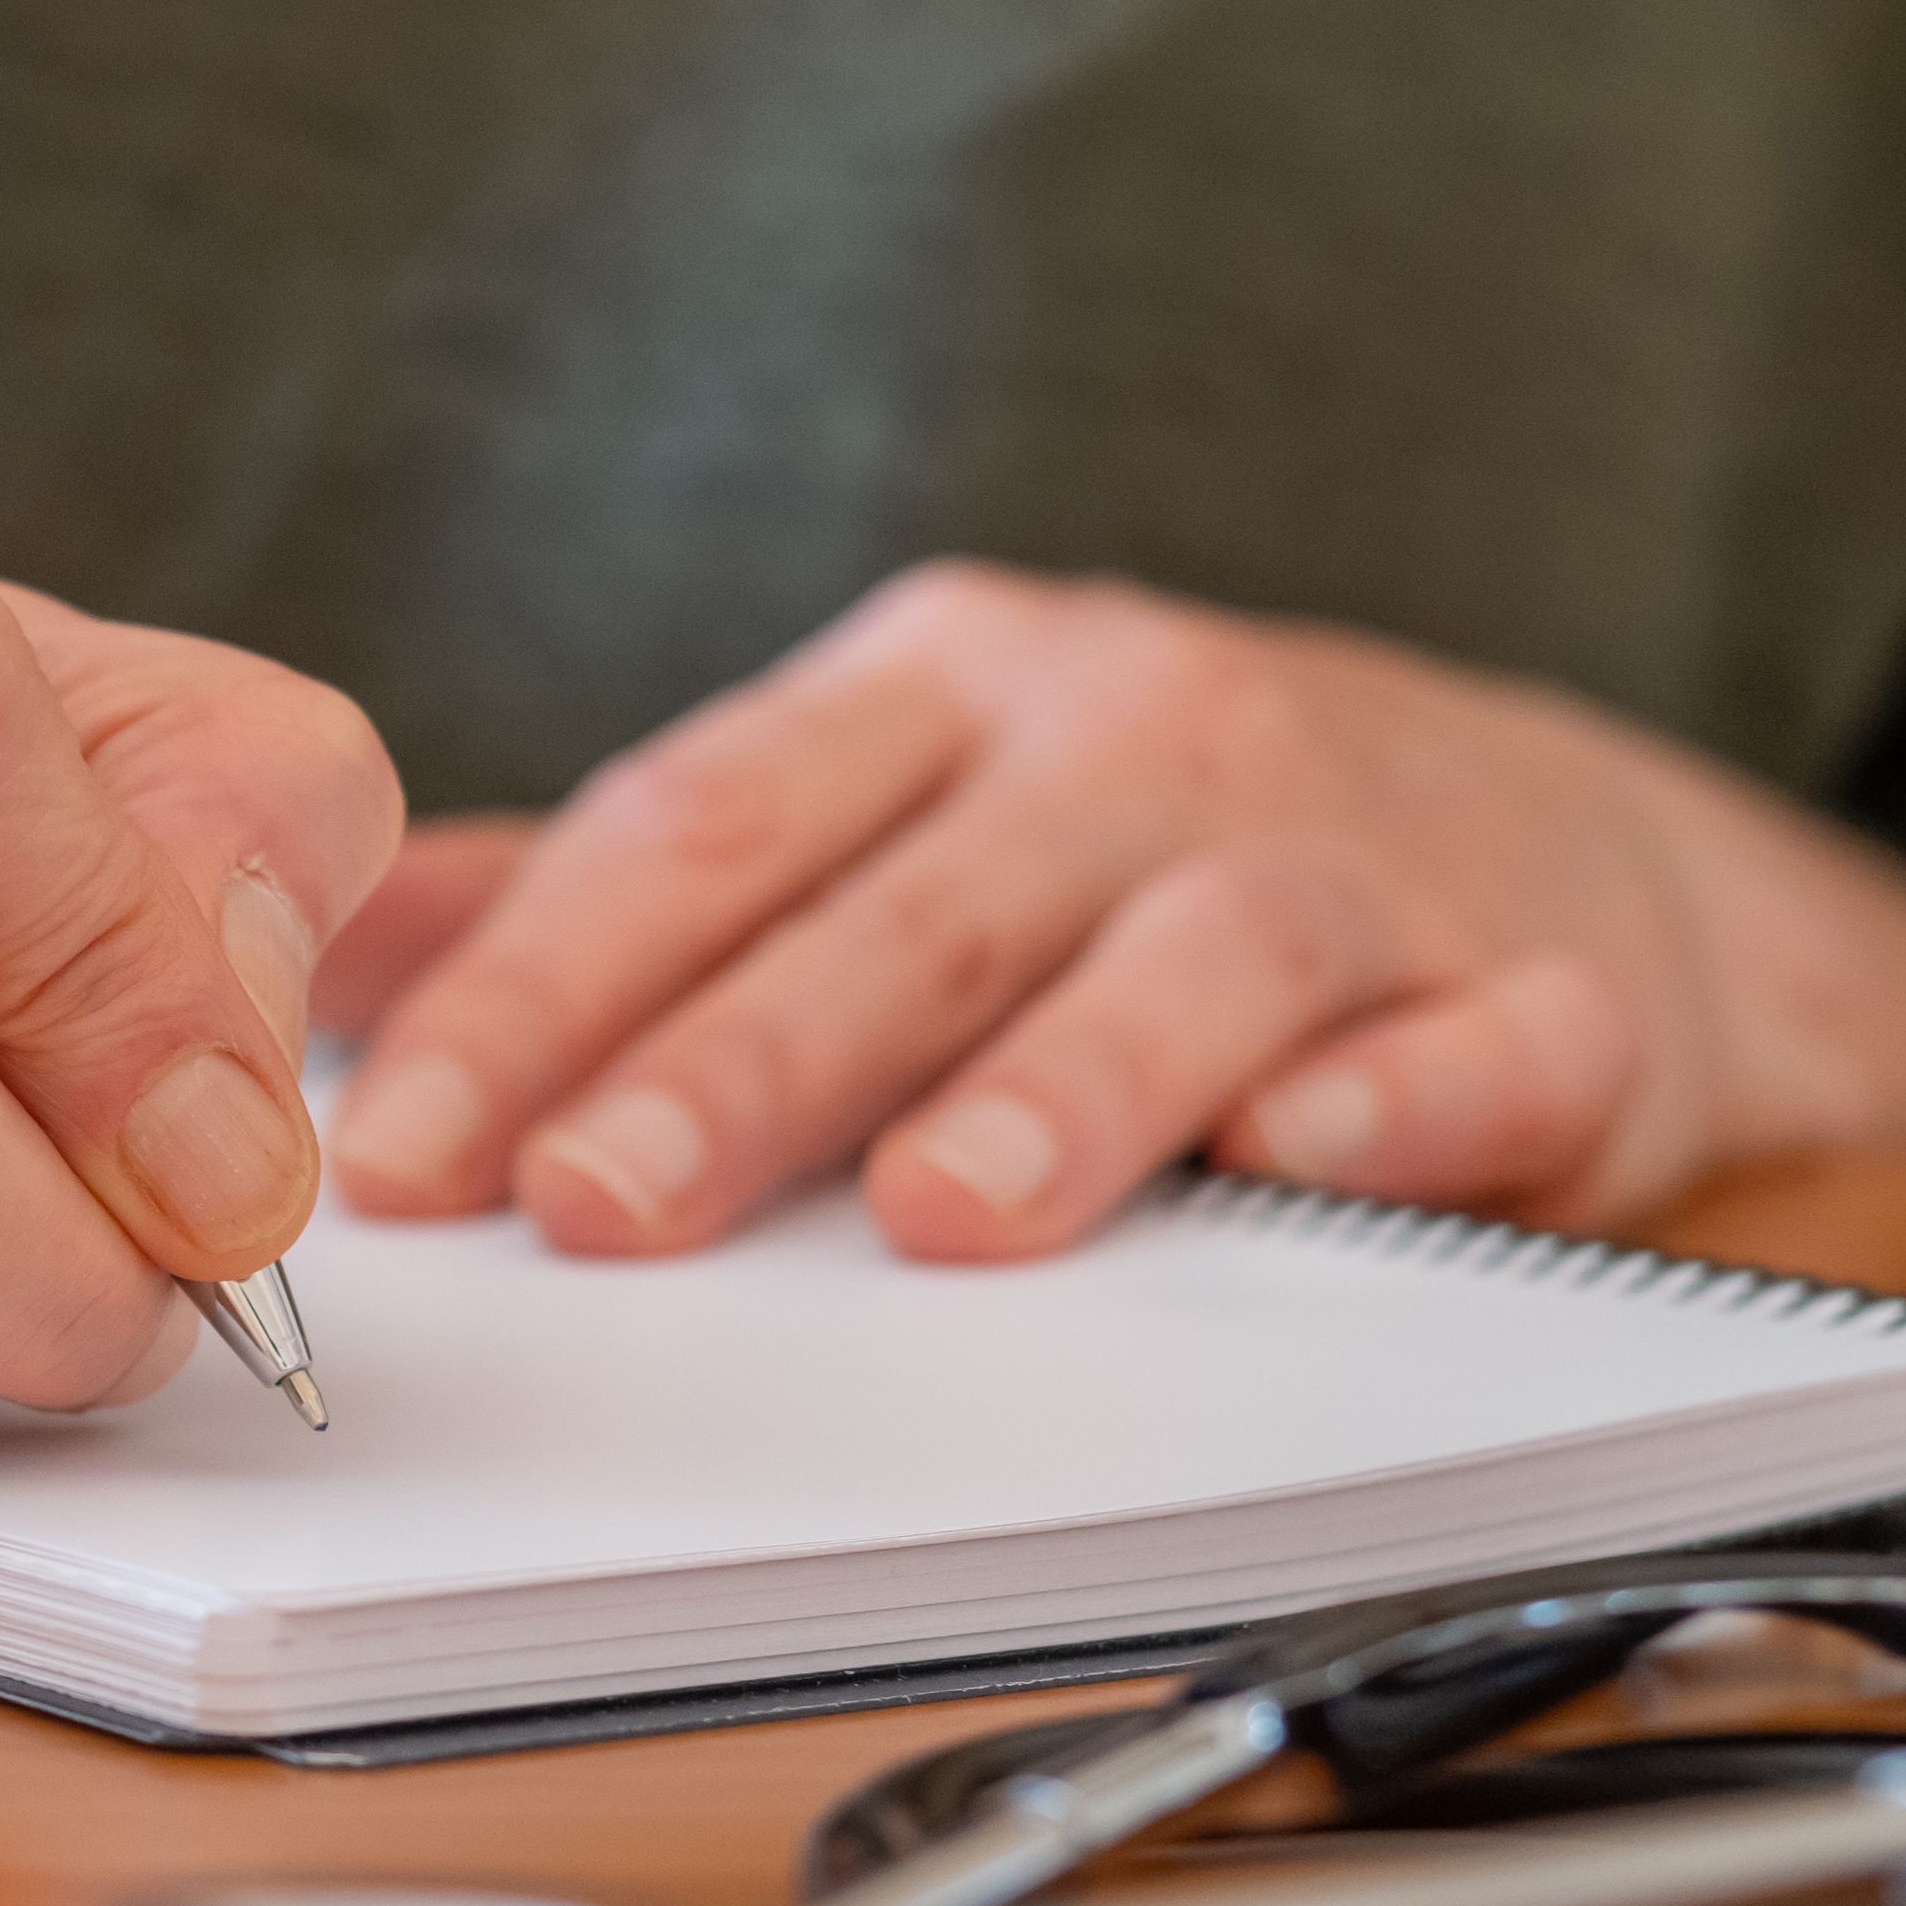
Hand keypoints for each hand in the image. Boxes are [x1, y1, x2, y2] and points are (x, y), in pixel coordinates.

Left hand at [313, 560, 1905, 1261]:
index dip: (539, 992)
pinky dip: (1404, 1101)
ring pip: (1191, 962)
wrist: (1576, 851)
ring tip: (937, 1216)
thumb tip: (329, 948)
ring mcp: (1359, 852)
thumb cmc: (1153, 843)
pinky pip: (1492, 1039)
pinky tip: (1304, 1159)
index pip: (697, 830)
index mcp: (941, 690)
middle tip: (591, 1206)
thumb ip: (619, 883)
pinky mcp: (1564, 981)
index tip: (402, 1149)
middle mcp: (1134, 740)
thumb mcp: (881, 801)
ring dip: (1058, 1089)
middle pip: (906, 912)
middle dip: (736, 1065)